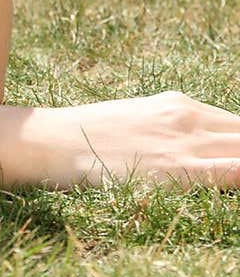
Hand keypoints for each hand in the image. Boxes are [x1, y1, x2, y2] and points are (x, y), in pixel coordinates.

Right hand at [30, 92, 239, 188]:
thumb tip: (193, 146)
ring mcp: (183, 143)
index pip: (235, 125)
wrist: (55, 142)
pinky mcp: (175, 171)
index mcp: (178, 104)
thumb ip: (170, 129)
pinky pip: (229, 172)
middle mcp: (186, 118)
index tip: (239, 152)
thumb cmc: (91, 137)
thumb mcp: (137, 119)